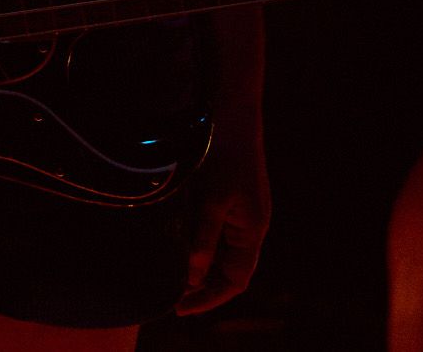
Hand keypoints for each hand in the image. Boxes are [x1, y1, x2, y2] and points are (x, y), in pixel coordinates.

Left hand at [177, 117, 270, 314]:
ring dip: (198, 267)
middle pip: (228, 271)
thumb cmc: (225, 155)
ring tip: (170, 277)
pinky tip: (176, 246)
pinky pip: (214, 234)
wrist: (231, 114)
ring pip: (220, 253)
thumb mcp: (212, 201)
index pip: (235, 280)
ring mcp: (240, 213)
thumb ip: (203, 240)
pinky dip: (197, 245)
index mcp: (252, 231)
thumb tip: (192, 277)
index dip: (210, 297)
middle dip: (202, 286)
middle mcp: (249, 227)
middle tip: (170, 298)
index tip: (181, 308)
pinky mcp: (228, 200)